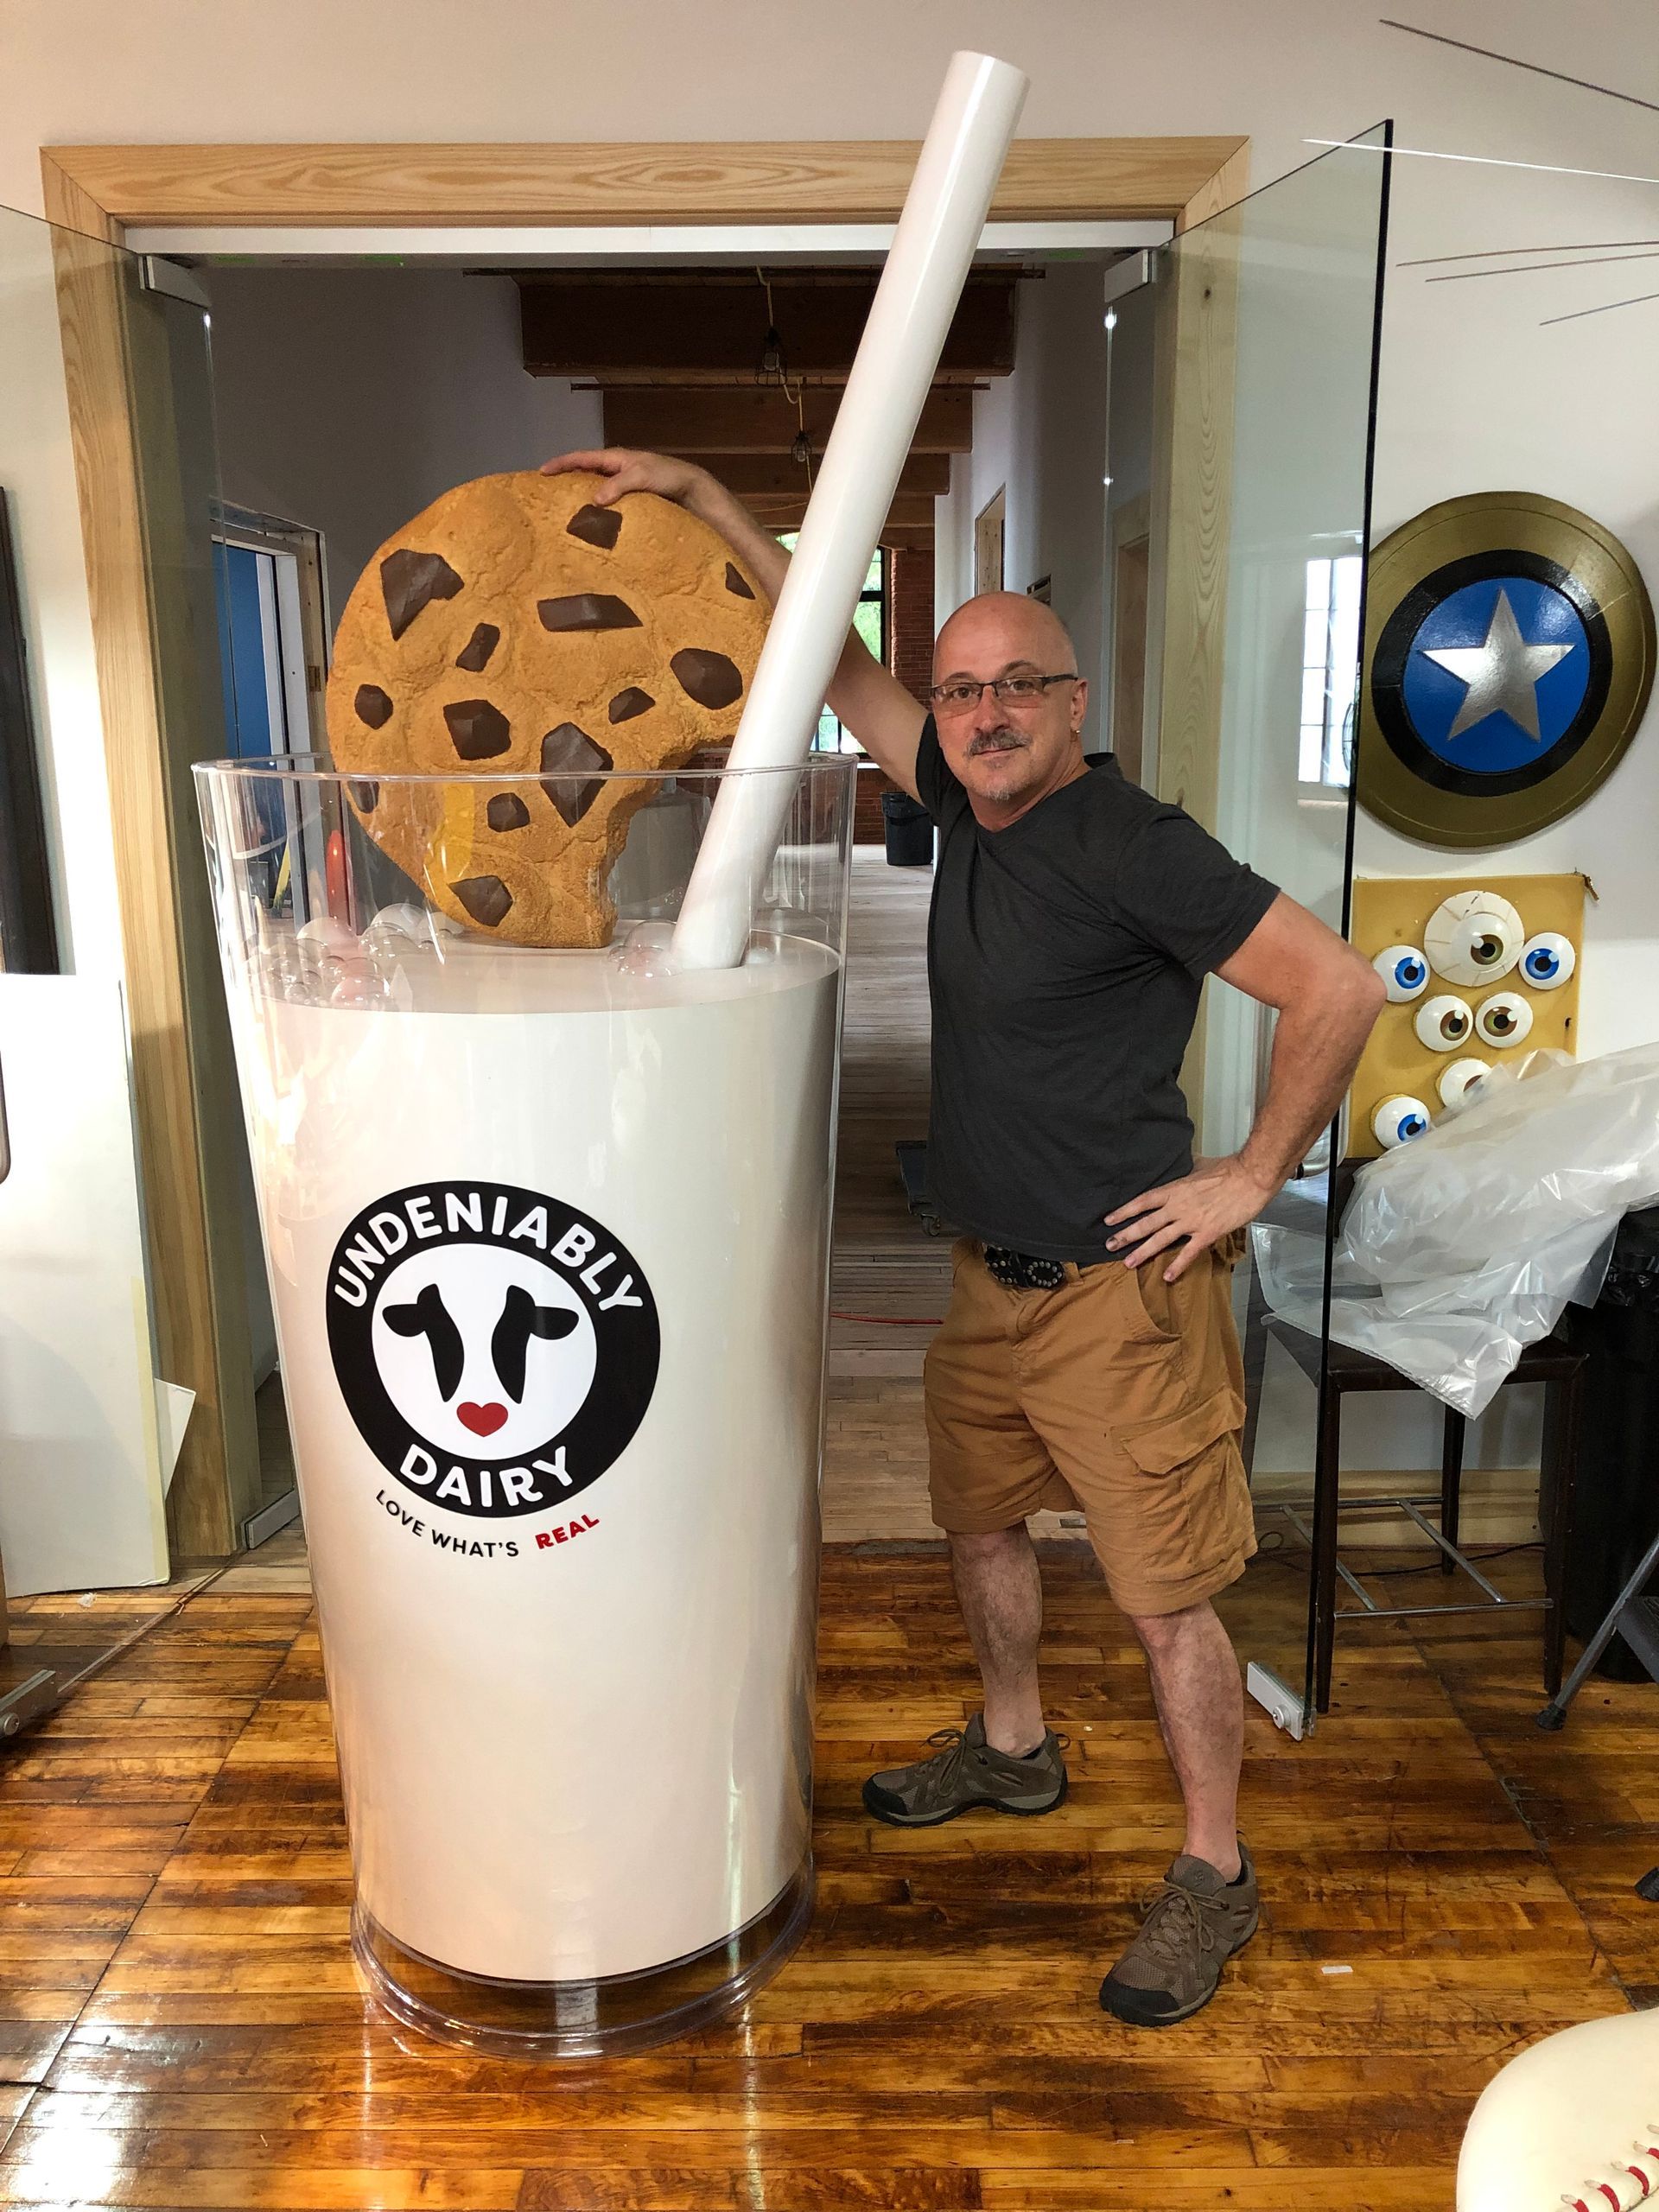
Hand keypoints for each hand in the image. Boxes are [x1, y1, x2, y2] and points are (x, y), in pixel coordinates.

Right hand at [540, 446, 708, 509]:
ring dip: (581, 496)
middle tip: (548, 493)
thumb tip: (595, 500)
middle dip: (566, 479)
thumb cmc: (668, 477)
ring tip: (565, 510)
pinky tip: (592, 521)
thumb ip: (618, 485)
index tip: (542, 472)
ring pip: (596, 487)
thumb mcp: (642, 476)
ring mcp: (624, 484)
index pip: (582, 457)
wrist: (692, 489)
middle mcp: (617, 469)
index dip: (561, 463)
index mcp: (615, 458)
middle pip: (585, 472)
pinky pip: (608, 502)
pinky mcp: (632, 499)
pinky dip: (597, 508)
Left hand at [1104, 1155, 1278, 1280]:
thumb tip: (1184, 1162)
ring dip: (1143, 1252)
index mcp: (1175, 1189)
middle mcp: (1178, 1206)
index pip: (1143, 1201)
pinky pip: (1189, 1252)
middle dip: (1126, 1234)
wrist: (1251, 1177)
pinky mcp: (1208, 1233)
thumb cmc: (1229, 1169)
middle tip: (1109, 1245)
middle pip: (1146, 1223)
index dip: (1124, 1211)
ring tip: (1128, 1263)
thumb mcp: (1201, 1164)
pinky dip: (1177, 1265)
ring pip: (1161, 1239)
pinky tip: (1167, 1277)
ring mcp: (1192, 1221)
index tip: (1109, 1220)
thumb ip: (1188, 1168)